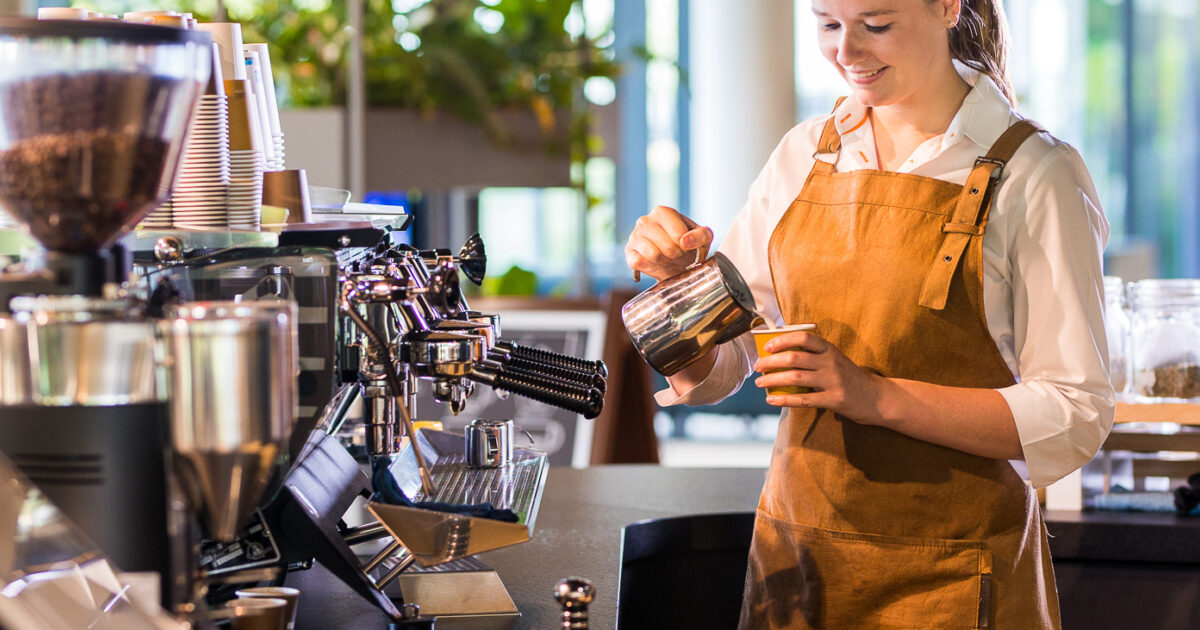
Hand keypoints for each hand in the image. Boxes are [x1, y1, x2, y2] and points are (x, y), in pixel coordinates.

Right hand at [625, 205, 713, 281]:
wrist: (676, 262)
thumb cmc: (689, 245)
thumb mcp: (704, 237)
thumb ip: (701, 235)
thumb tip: (685, 241)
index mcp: (662, 212)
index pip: (678, 234)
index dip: (686, 245)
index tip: (686, 246)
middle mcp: (644, 221)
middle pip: (667, 246)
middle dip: (676, 254)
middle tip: (677, 254)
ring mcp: (634, 236)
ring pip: (653, 254)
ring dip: (664, 261)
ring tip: (666, 257)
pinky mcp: (629, 253)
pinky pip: (639, 262)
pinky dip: (651, 266)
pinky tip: (655, 262)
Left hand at [753, 330, 890, 423]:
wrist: (879, 398)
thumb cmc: (851, 379)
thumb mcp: (836, 361)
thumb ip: (815, 358)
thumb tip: (781, 357)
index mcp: (830, 350)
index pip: (803, 338)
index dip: (782, 340)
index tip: (767, 346)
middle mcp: (831, 362)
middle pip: (794, 357)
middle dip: (771, 362)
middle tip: (757, 367)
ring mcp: (833, 381)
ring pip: (795, 377)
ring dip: (773, 380)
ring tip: (760, 383)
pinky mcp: (834, 400)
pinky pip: (803, 399)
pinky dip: (784, 399)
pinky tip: (771, 400)